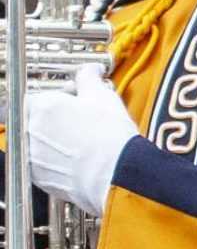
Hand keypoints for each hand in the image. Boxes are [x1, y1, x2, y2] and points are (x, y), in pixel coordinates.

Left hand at [23, 65, 134, 216]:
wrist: (114, 175)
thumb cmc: (110, 137)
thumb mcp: (103, 97)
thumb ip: (88, 78)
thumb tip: (90, 70)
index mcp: (42, 106)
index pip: (36, 96)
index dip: (55, 98)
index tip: (70, 101)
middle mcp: (30, 130)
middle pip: (34, 119)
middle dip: (54, 119)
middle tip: (78, 121)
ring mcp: (31, 155)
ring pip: (37, 142)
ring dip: (53, 140)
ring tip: (81, 143)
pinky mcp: (37, 177)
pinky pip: (41, 163)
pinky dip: (55, 161)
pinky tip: (77, 160)